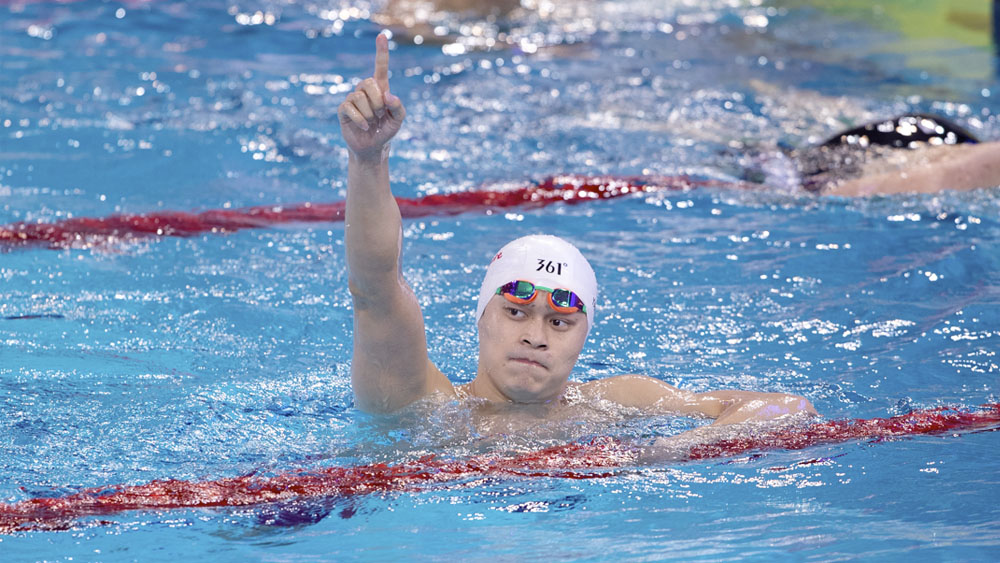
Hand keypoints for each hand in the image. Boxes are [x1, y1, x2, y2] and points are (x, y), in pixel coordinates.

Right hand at [338, 33, 405, 160]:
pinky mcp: (344, 110)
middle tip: (380, 114)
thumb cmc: (386, 131)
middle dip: (377, 101)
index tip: (381, 35)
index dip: (381, 52)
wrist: (373, 148)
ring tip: (372, 122)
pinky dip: (360, 119)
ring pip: (358, 96)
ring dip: (369, 113)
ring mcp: (353, 99)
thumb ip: (398, 107)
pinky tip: (364, 127)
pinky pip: (349, 107)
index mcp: (380, 89)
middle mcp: (365, 90)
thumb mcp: (398, 120)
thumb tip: (388, 95)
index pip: (380, 67)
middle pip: (368, 82)